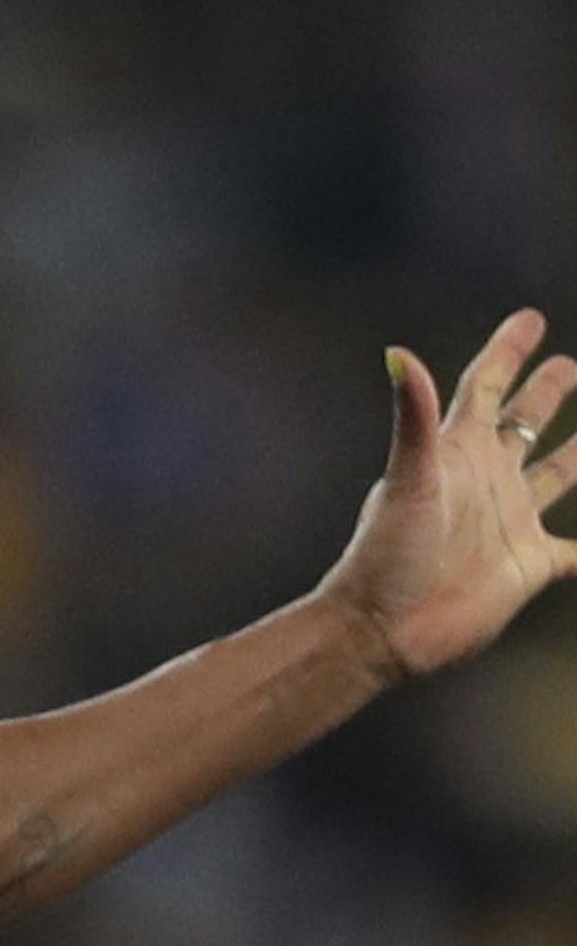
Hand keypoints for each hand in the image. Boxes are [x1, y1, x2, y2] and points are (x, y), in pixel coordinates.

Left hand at [317, 308, 576, 678]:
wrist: (386, 627)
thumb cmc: (387, 554)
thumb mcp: (407, 481)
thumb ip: (414, 418)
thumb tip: (399, 356)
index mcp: (458, 453)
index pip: (486, 388)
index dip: (507, 352)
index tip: (530, 319)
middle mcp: (487, 481)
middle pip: (523, 423)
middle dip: (544, 392)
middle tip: (567, 364)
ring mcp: (511, 520)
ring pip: (555, 475)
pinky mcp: (530, 563)